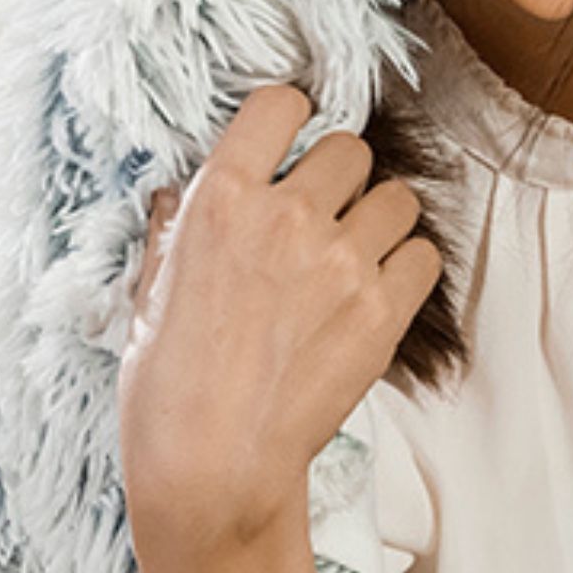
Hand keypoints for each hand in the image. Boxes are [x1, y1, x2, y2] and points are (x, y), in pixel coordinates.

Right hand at [114, 84, 441, 558]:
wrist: (211, 468)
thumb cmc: (165, 388)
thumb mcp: (148, 292)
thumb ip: (173, 229)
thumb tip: (181, 192)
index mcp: (220, 199)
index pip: (282, 104)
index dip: (293, 120)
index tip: (293, 144)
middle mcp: (286, 216)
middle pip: (350, 148)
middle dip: (340, 177)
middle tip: (324, 217)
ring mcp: (341, 263)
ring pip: (399, 197)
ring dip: (381, 220)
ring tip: (356, 256)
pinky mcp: (382, 312)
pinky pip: (424, 256)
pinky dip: (408, 269)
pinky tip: (377, 294)